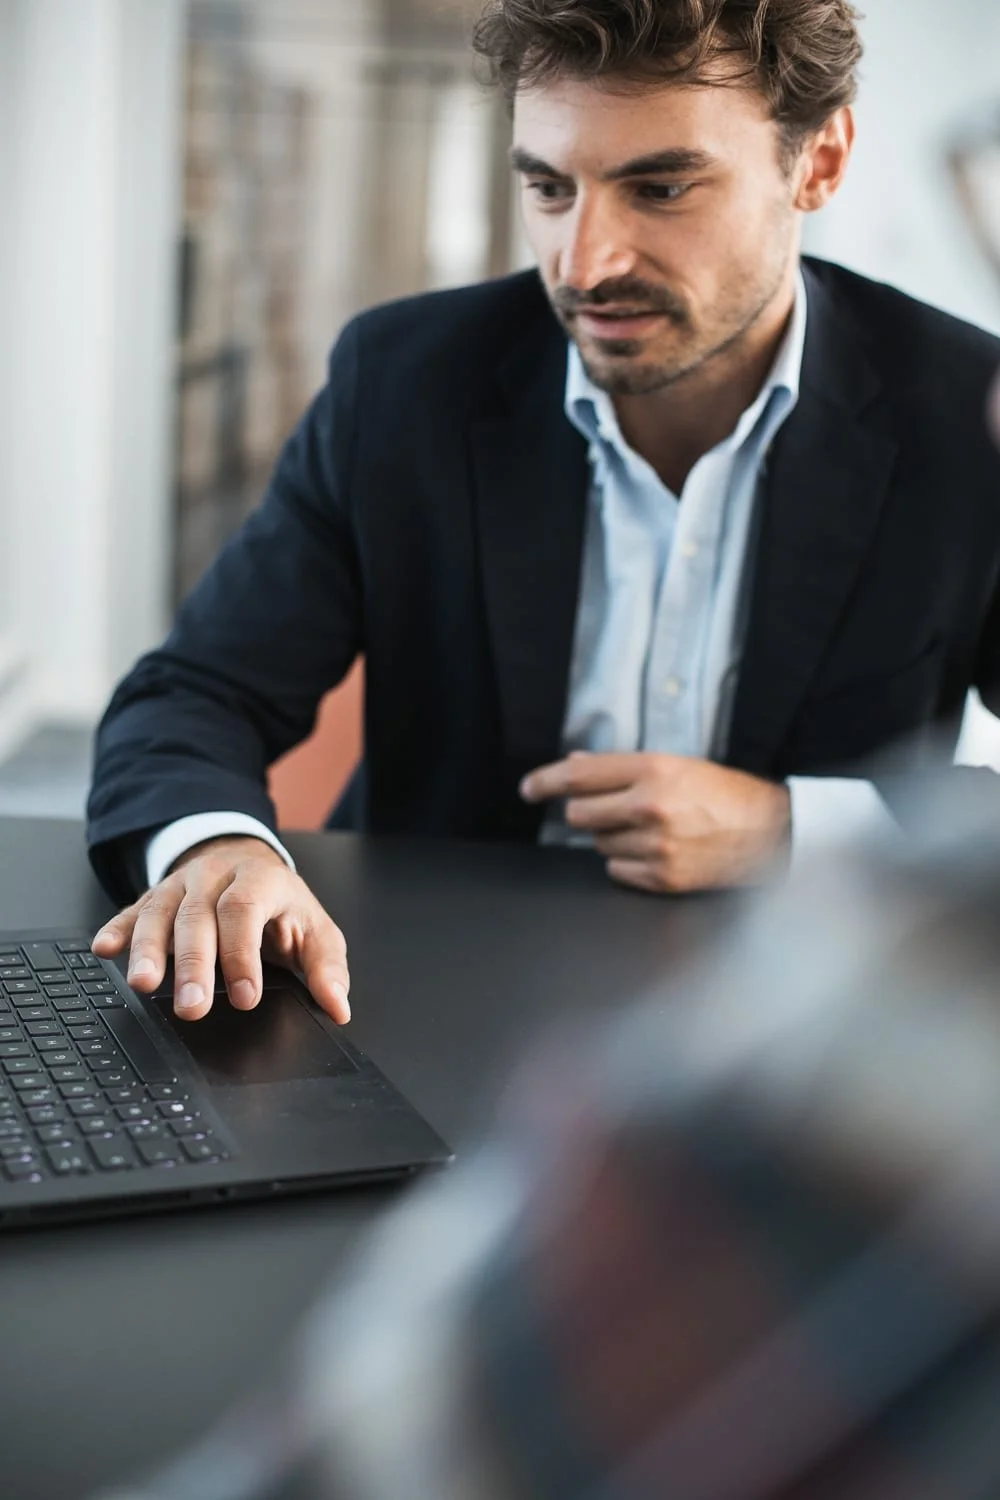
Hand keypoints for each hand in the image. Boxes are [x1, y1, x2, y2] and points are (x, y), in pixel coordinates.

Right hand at [91, 836, 350, 1024]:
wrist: (246, 860)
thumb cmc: (281, 905)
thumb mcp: (315, 929)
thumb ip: (326, 967)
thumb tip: (338, 1007)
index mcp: (260, 879)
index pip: (245, 910)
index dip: (242, 954)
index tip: (245, 997)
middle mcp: (216, 876)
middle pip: (198, 916)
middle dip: (194, 964)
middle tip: (192, 1007)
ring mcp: (181, 883)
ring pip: (160, 912)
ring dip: (149, 950)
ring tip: (144, 984)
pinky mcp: (154, 895)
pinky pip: (132, 910)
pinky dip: (117, 930)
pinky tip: (105, 949)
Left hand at [521, 752, 790, 893]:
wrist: (769, 833)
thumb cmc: (723, 794)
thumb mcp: (676, 765)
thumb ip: (621, 767)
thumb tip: (574, 766)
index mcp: (654, 770)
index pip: (580, 776)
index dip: (545, 781)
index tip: (529, 788)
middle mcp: (650, 807)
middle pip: (580, 814)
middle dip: (588, 812)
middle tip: (615, 809)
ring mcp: (656, 846)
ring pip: (598, 844)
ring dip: (612, 837)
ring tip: (649, 830)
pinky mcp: (663, 877)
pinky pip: (616, 871)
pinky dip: (627, 862)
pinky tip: (655, 851)